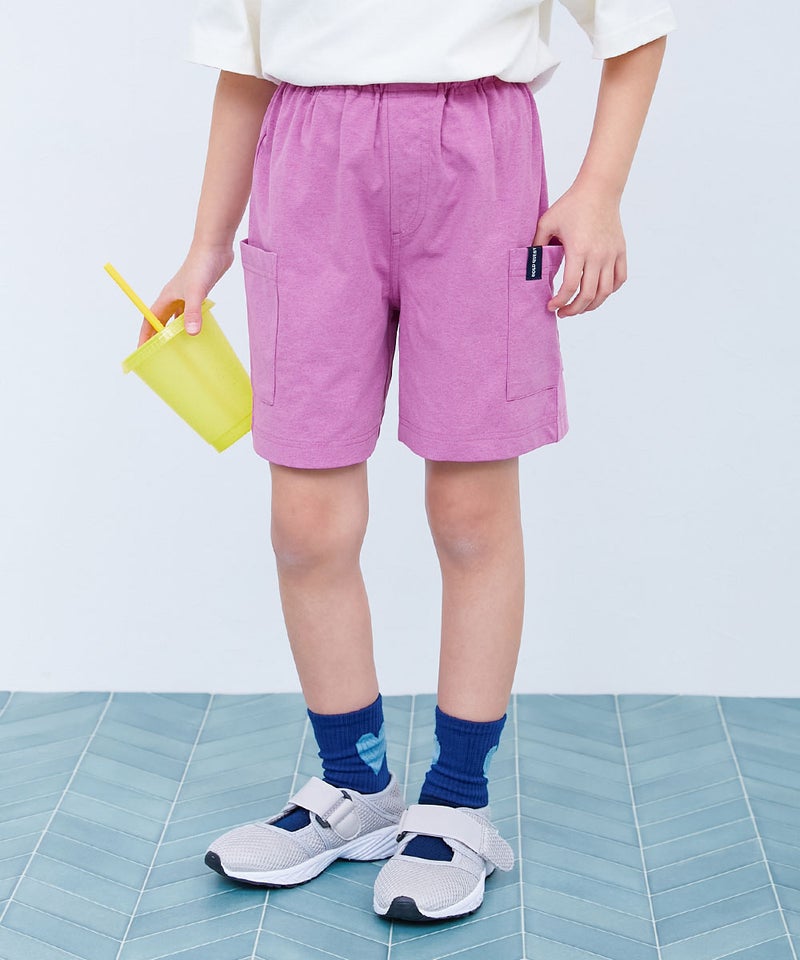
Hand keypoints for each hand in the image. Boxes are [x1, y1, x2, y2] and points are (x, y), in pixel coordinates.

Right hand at [137, 242, 234, 346]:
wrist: (214, 247)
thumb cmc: (200, 265)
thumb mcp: (195, 292)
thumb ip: (192, 313)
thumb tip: (190, 334)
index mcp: (166, 298)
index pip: (150, 321)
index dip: (145, 336)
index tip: (142, 351)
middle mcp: (173, 297)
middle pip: (161, 321)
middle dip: (159, 337)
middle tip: (160, 355)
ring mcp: (186, 296)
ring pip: (176, 318)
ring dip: (175, 331)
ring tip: (179, 348)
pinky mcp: (198, 294)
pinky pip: (190, 313)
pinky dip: (191, 322)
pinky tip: (197, 331)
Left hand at [530, 182, 626, 316]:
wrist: (599, 190)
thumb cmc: (570, 205)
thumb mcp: (547, 223)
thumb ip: (537, 246)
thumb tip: (529, 267)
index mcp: (578, 249)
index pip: (570, 286)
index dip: (559, 302)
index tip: (551, 306)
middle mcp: (598, 255)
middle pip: (588, 295)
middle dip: (574, 309)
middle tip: (562, 313)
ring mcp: (612, 254)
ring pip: (606, 292)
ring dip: (592, 305)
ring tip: (579, 307)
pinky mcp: (620, 251)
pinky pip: (619, 279)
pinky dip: (609, 292)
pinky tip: (597, 293)